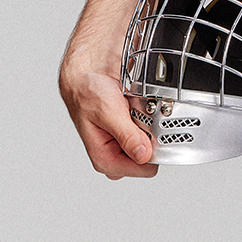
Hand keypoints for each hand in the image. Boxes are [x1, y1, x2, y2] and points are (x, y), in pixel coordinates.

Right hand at [59, 60, 158, 179]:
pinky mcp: (132, 129)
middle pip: (152, 156)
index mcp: (105, 158)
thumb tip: (143, 155)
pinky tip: (142, 105)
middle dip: (154, 137)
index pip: (144, 169)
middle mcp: (116, 153)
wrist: (88, 71)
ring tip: (140, 108)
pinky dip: (153, 116)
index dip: (153, 152)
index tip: (155, 133)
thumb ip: (126, 136)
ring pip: (154, 141)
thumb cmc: (87, 92)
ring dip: (154, 125)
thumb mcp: (107, 112)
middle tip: (145, 117)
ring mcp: (126, 141)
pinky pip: (153, 128)